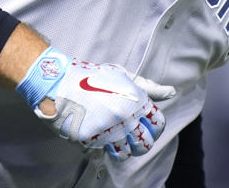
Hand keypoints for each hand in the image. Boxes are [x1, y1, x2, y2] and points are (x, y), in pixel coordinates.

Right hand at [16, 48, 174, 161]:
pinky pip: (101, 154)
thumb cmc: (90, 76)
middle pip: (144, 144)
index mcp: (135, 100)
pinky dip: (99, 149)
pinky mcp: (91, 140)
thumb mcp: (121, 75)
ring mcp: (108, 129)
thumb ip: (147, 87)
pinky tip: (94, 136)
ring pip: (124, 153)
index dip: (153, 127)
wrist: (57, 81)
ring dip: (119, 148)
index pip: (158, 124)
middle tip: (128, 136)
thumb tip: (171, 92)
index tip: (144, 126)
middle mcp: (125, 117)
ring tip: (110, 137)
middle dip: (139, 142)